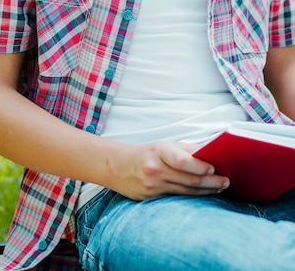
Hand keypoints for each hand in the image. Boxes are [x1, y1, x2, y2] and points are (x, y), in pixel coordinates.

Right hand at [106, 140, 229, 200]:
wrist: (118, 167)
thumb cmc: (146, 153)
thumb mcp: (163, 145)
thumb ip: (187, 149)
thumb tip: (213, 152)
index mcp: (158, 151)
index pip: (183, 161)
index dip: (200, 167)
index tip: (215, 169)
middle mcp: (155, 169)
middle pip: (190, 179)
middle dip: (212, 182)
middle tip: (226, 181)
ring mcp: (153, 186)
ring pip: (187, 191)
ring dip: (207, 190)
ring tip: (219, 187)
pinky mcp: (152, 199)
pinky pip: (179, 199)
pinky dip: (194, 196)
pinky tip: (203, 193)